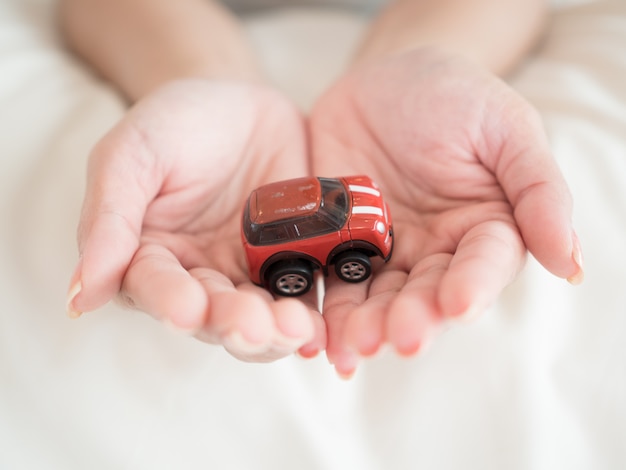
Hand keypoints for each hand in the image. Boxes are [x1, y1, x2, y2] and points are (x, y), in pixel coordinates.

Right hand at [67, 79, 325, 361]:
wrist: (238, 102)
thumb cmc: (175, 124)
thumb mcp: (132, 154)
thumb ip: (108, 219)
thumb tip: (79, 296)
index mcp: (148, 256)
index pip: (152, 289)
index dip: (170, 302)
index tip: (186, 310)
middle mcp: (197, 276)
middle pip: (212, 315)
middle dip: (234, 324)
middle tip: (253, 325)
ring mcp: (247, 274)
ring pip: (260, 316)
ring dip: (277, 330)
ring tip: (297, 327)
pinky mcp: (290, 264)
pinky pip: (302, 294)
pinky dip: (314, 313)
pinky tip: (323, 324)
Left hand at [309, 48, 582, 375]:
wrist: (386, 79)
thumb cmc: (455, 95)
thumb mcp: (505, 128)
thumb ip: (538, 191)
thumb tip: (571, 263)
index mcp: (483, 227)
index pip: (483, 265)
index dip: (472, 286)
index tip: (457, 305)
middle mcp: (435, 249)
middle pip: (426, 292)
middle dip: (412, 317)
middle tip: (397, 339)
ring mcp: (383, 249)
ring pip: (376, 296)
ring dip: (365, 324)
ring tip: (352, 345)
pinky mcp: (338, 242)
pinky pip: (331, 277)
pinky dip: (324, 307)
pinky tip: (317, 334)